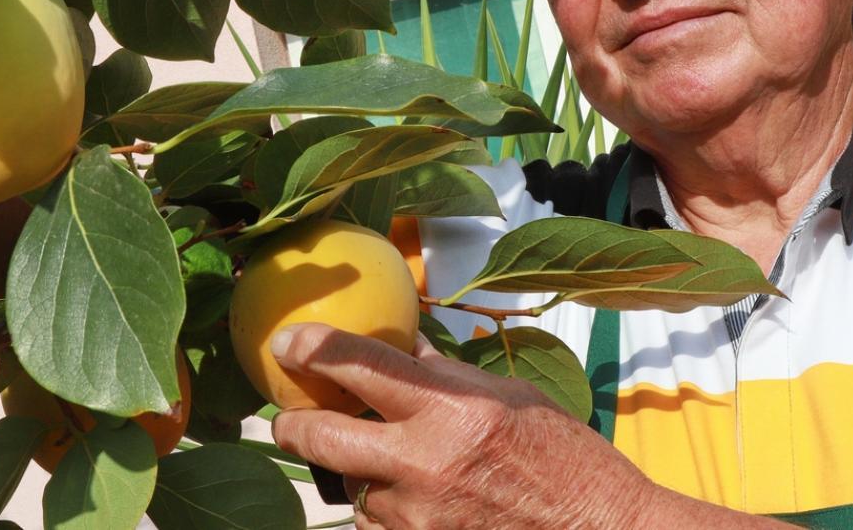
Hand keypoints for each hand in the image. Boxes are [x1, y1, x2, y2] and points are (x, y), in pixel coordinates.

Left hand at [269, 324, 657, 529]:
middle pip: (323, 439)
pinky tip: (421, 504)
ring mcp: (419, 518)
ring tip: (402, 470)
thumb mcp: (510, 397)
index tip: (285, 341)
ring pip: (353, 490)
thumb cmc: (567, 461)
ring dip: (361, 477)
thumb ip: (445, 375)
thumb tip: (400, 343)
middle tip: (289, 418)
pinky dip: (386, 514)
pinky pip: (376, 527)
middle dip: (294, 426)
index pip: (362, 366)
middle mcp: (427, 464)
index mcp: (453, 410)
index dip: (313, 348)